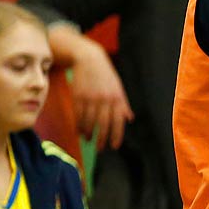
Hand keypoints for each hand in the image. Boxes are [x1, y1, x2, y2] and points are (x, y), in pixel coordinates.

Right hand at [57, 32, 132, 150]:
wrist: (88, 59)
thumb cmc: (106, 76)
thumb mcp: (118, 88)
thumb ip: (124, 104)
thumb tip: (130, 119)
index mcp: (117, 99)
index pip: (118, 122)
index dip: (116, 136)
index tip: (114, 147)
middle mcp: (104, 100)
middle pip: (103, 125)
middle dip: (101, 139)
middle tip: (100, 149)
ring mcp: (90, 98)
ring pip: (89, 121)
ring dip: (88, 133)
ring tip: (88, 140)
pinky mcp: (78, 96)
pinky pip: (78, 115)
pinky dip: (79, 125)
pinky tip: (79, 131)